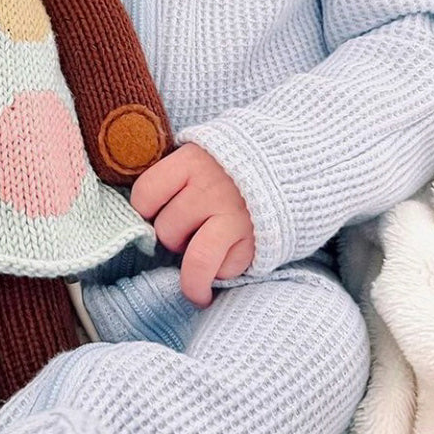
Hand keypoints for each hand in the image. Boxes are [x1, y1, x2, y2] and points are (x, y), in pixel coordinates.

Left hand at [130, 142, 254, 306]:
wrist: (291, 162)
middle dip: (172, 237)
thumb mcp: (200, 154)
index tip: (153, 213)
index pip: (145, 194)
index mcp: (191, 161)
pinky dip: (222, 273)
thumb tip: (143, 216)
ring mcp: (234, 215)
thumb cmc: (231, 166)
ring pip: (194, 259)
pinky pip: (225, 271)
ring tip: (195, 278)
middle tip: (187, 231)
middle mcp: (211, 188)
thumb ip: (174, 177)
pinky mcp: (256, 240)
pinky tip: (226, 260)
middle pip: (167, 229)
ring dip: (191, 273)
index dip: (144, 210)